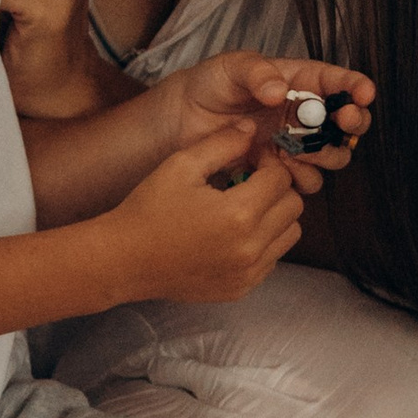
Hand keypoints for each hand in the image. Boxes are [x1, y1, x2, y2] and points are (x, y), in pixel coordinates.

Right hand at [104, 127, 302, 304]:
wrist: (124, 260)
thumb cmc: (149, 210)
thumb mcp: (181, 165)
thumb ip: (223, 142)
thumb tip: (252, 128)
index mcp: (238, 214)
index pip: (282, 179)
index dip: (269, 163)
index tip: (251, 161)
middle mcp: (249, 247)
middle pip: (293, 207)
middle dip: (277, 188)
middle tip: (250, 182)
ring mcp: (247, 273)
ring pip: (289, 235)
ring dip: (275, 216)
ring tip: (244, 208)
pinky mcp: (241, 288)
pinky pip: (271, 259)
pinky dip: (263, 243)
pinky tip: (233, 233)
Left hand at [166, 53, 372, 197]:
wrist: (181, 122)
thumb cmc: (208, 85)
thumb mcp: (229, 67)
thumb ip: (256, 72)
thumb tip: (278, 90)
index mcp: (300, 81)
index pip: (338, 82)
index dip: (356, 87)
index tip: (363, 94)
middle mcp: (304, 114)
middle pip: (346, 123)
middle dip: (352, 124)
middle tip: (343, 123)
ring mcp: (295, 143)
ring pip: (333, 155)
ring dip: (326, 155)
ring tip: (299, 150)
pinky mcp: (281, 169)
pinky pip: (307, 180)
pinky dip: (300, 177)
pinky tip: (278, 166)